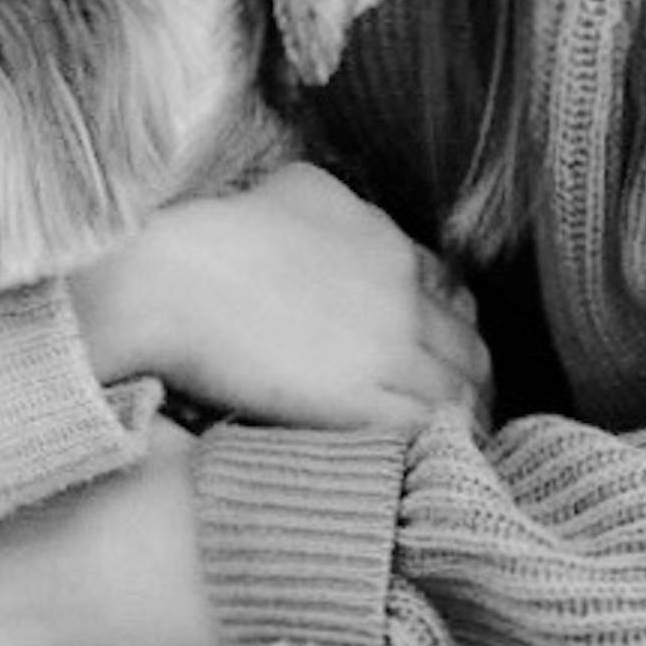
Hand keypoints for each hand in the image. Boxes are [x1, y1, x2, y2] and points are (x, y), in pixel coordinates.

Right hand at [66, 162, 487, 430]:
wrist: (173, 283)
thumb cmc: (217, 234)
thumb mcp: (296, 189)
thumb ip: (341, 203)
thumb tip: (352, 215)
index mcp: (388, 243)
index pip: (455, 293)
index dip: (456, 325)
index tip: (447, 350)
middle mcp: (399, 294)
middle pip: (468, 346)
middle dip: (472, 377)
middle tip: (464, 405)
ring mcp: (383, 348)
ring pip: (458, 391)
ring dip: (465, 416)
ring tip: (456, 441)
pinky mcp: (357, 399)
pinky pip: (425, 427)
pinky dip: (439, 442)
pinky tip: (433, 456)